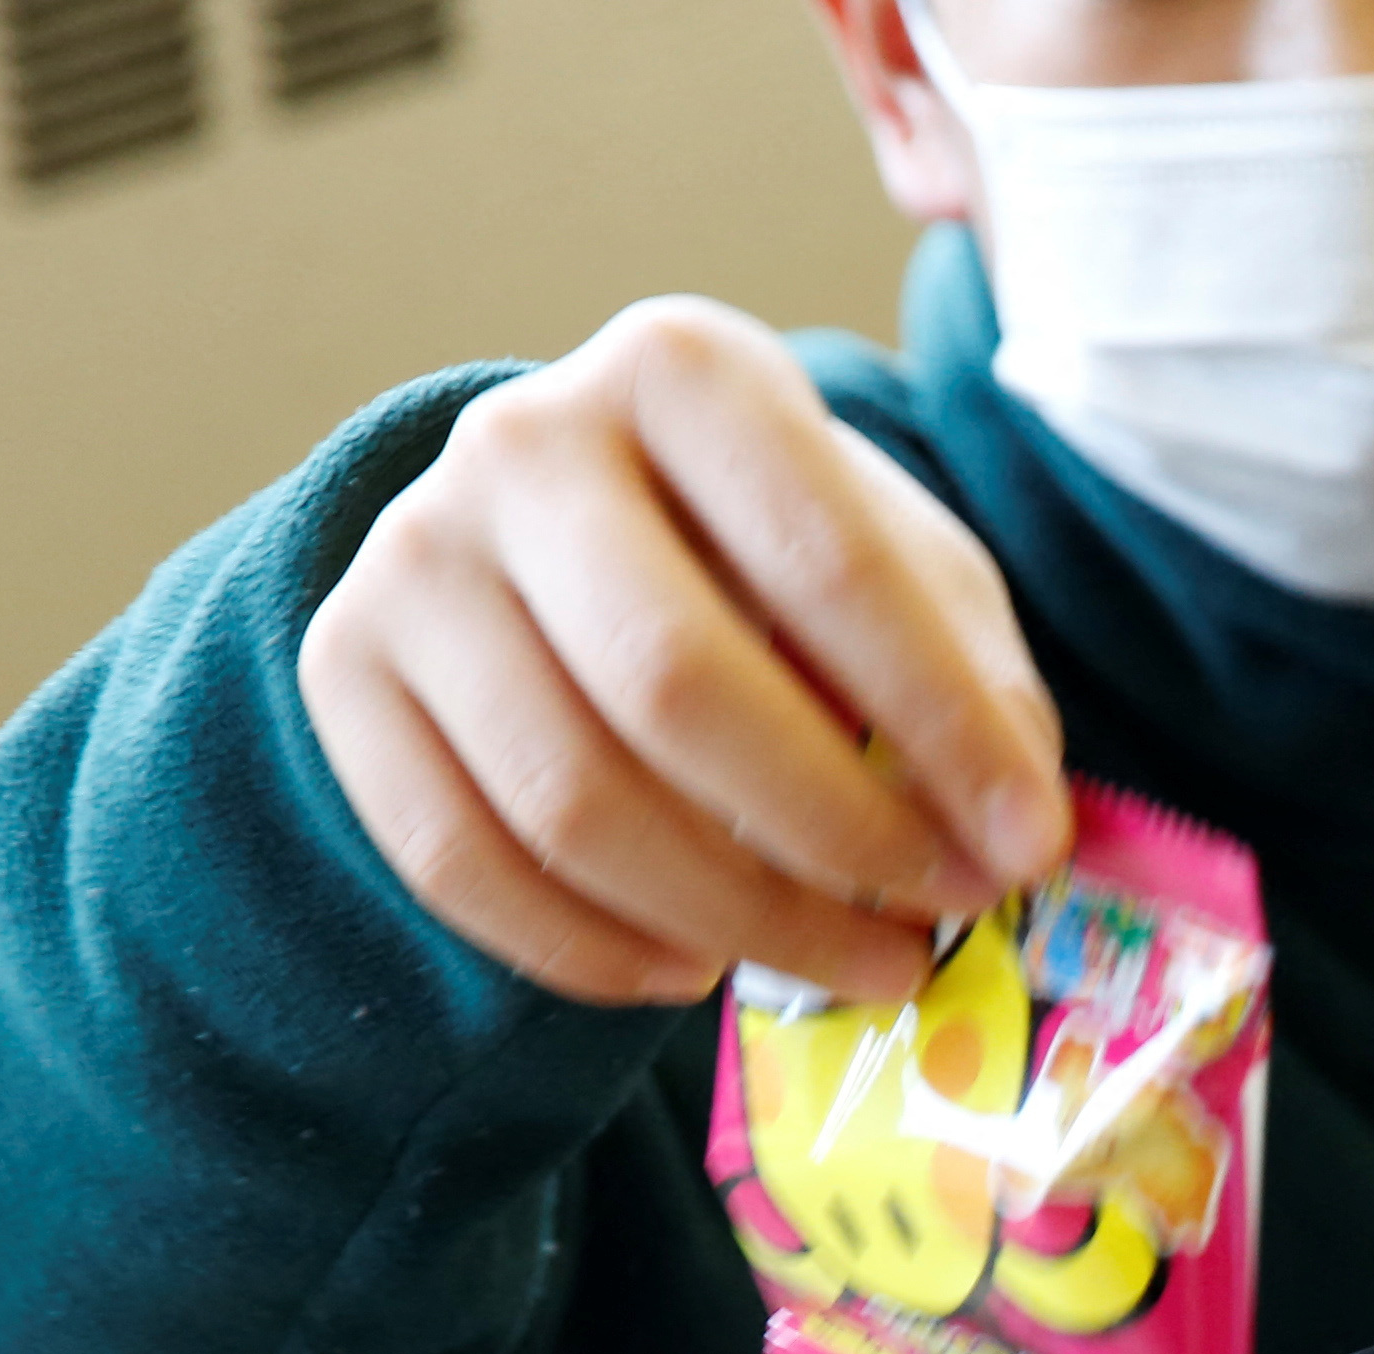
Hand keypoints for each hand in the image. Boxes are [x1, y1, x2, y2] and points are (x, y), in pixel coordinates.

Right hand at [300, 295, 1072, 1007]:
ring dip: (734, 919)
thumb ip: (971, 677)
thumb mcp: (897, 566)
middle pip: (675, 687)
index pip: (828, 565)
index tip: (1030, 851)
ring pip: (571, 798)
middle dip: (831, 839)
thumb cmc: (769, 554)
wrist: (569, 533)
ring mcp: (413, 554)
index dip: (943, 729)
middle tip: (931, 927)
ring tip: (848, 962)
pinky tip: (697, 966)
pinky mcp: (344, 670)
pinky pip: (462, 862)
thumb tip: (1015, 837)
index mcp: (685, 368)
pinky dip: (596, 950)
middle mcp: (524, 438)